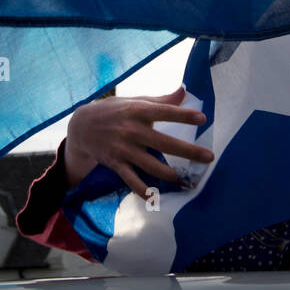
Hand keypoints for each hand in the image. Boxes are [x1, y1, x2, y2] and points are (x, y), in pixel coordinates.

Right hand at [63, 87, 210, 192]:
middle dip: (188, 151)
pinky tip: (157, 197)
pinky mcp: (115, 164)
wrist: (80, 126)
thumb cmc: (113, 111)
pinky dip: (144, 191)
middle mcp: (132, 130)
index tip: (203, 119)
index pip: (164, 112)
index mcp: (138, 111)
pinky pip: (132, 181)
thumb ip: (161, 100)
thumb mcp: (134, 101)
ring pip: (151, 166)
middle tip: (209, 157)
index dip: (183, 115)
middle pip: (164, 143)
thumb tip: (184, 91)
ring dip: (171, 175)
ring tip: (188, 180)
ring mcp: (123, 149)